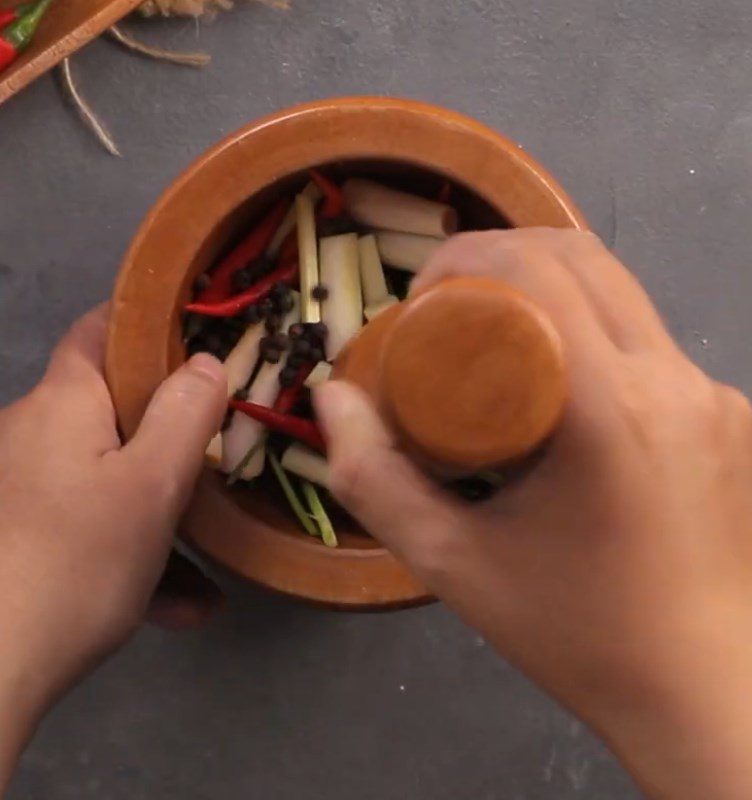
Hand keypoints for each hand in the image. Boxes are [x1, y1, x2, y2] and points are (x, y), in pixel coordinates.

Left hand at [0, 306, 226, 798]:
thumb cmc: (76, 558)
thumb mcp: (155, 484)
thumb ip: (186, 413)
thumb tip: (204, 361)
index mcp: (59, 402)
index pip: (97, 330)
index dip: (143, 323)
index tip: (192, 337)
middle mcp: (19, 431)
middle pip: (101, 415)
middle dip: (158, 442)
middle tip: (208, 472)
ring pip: (90, 483)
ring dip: (145, 515)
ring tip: (203, 573)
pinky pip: (67, 528)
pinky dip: (112, 552)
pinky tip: (163, 606)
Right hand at [315, 229, 751, 799]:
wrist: (705, 693)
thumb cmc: (575, 633)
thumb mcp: (452, 563)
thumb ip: (373, 480)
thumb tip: (331, 396)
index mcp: (612, 410)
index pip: (541, 272)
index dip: (469, 256)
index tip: (419, 295)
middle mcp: (677, 382)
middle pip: (584, 260)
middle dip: (502, 256)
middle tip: (445, 304)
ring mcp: (716, 395)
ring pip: (623, 292)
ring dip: (550, 288)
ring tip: (494, 339)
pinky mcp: (732, 415)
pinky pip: (651, 342)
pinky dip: (594, 332)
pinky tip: (560, 387)